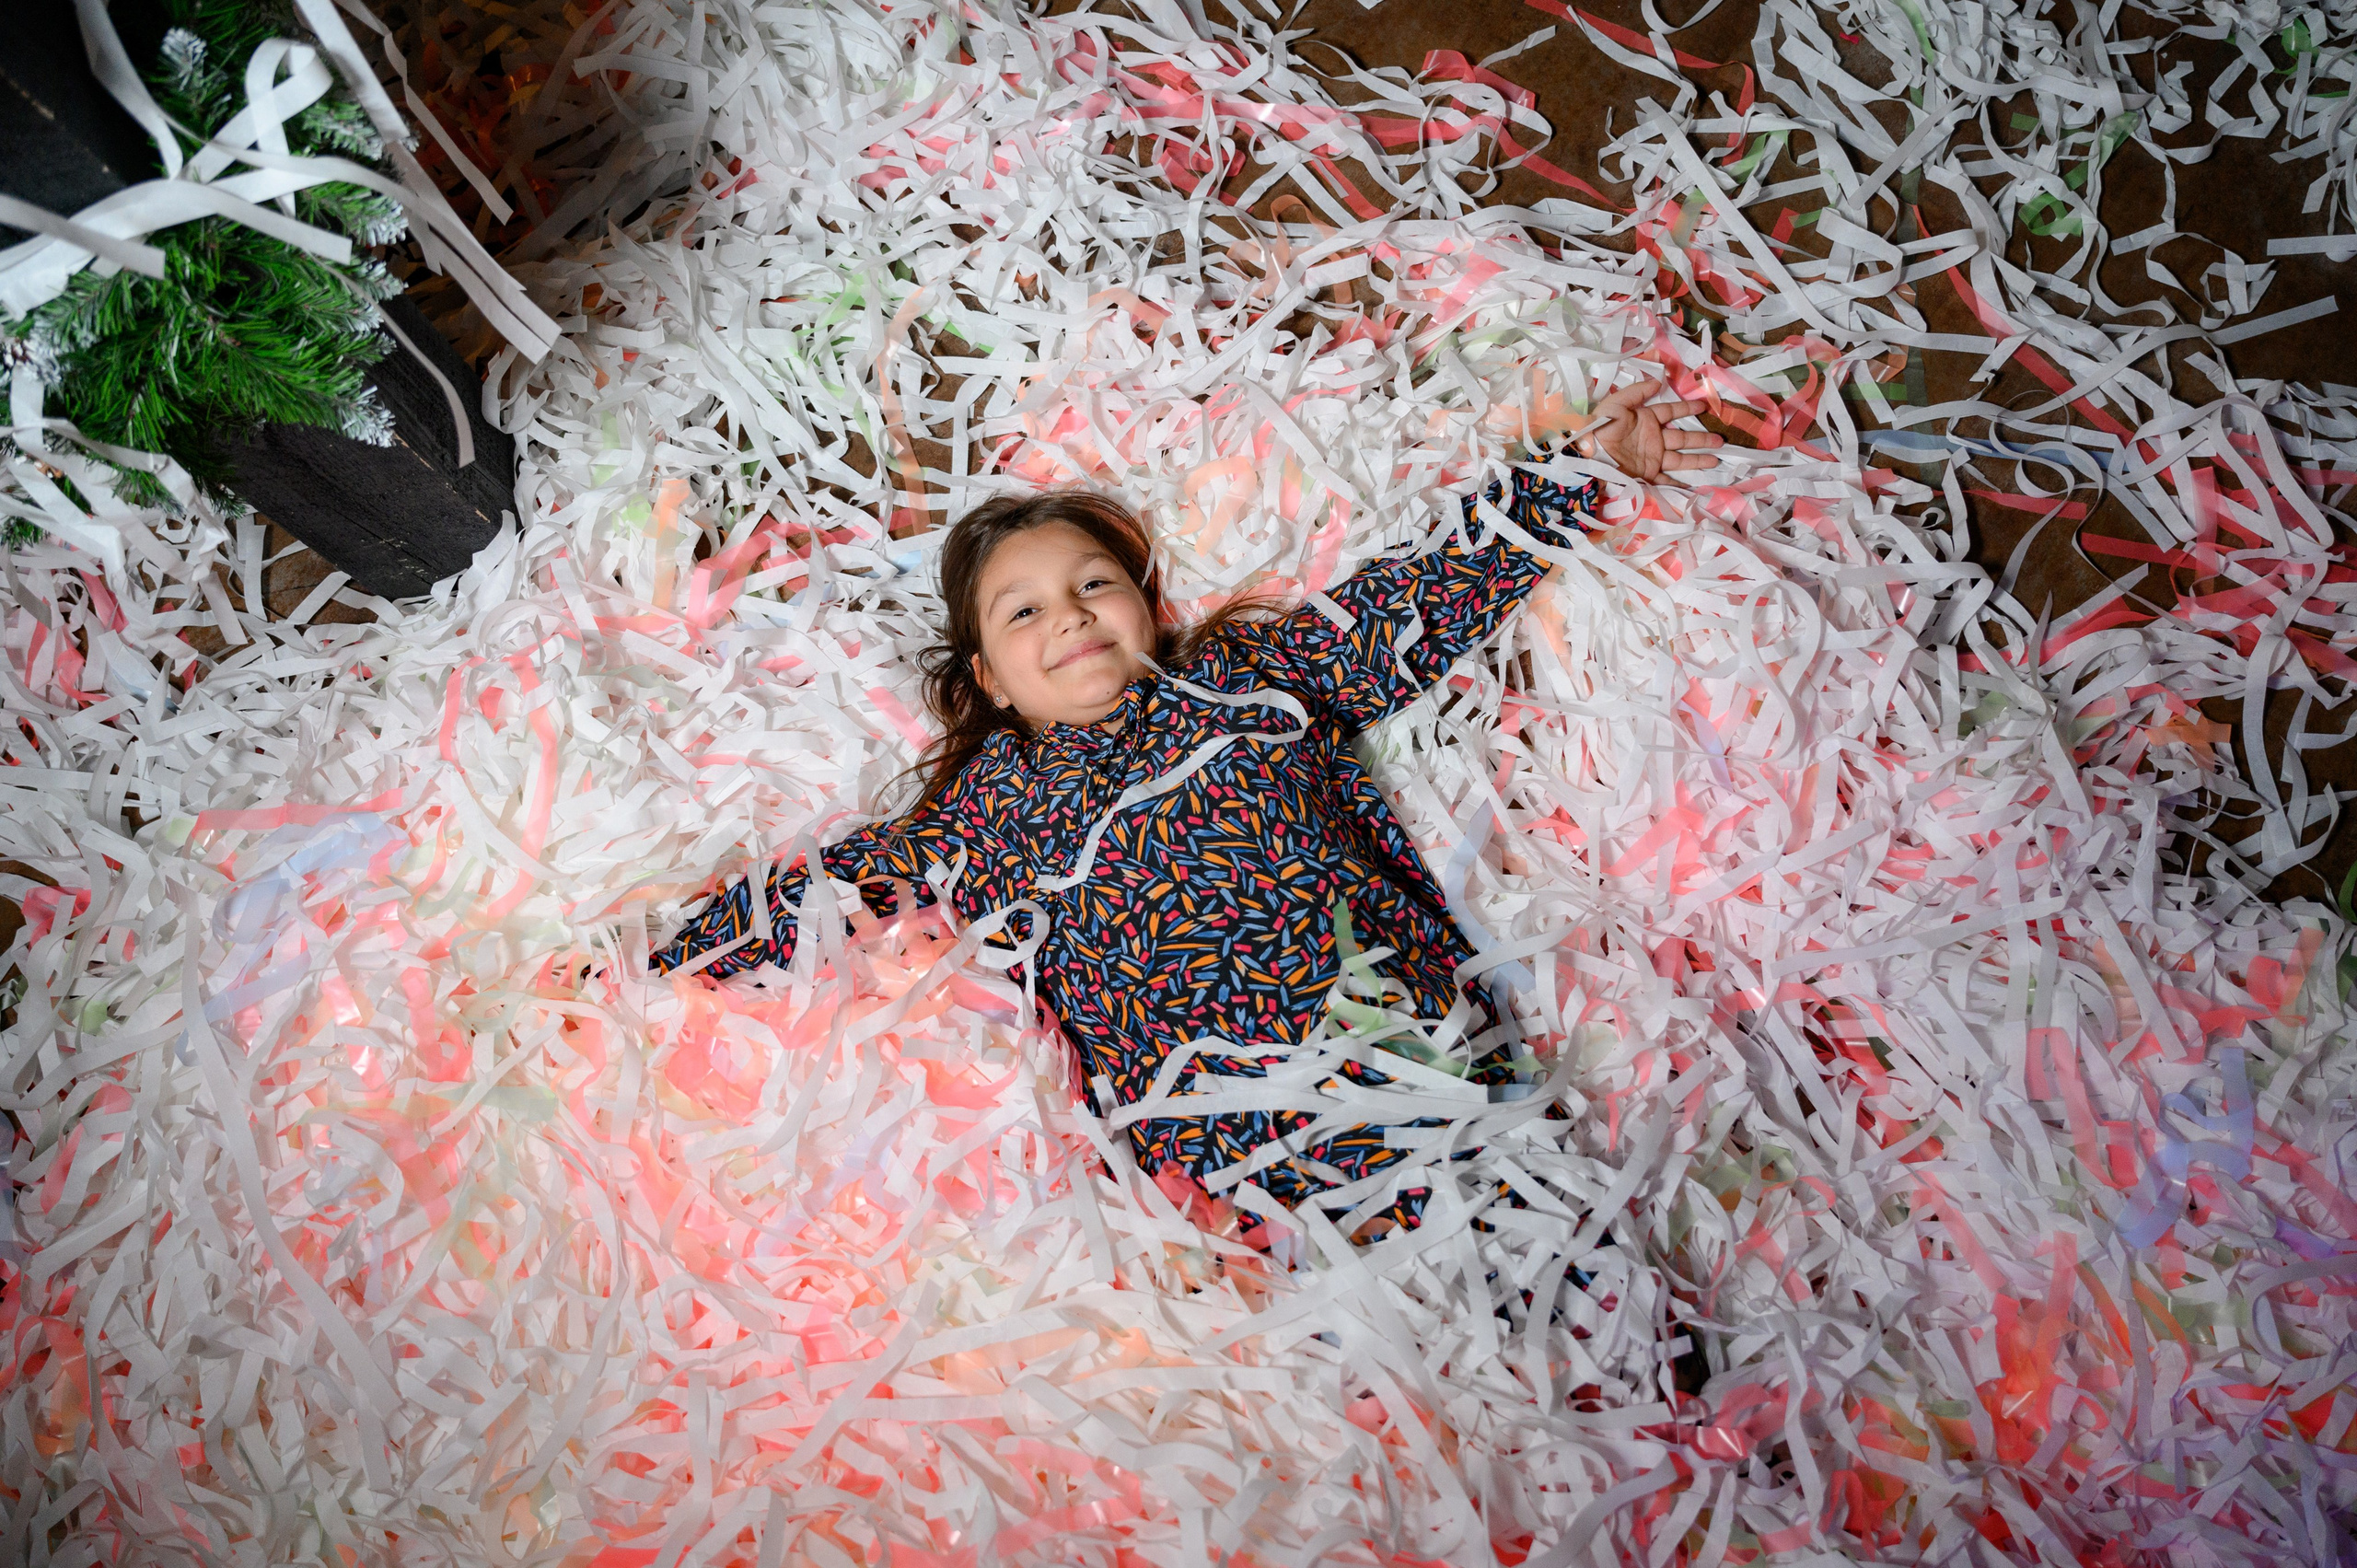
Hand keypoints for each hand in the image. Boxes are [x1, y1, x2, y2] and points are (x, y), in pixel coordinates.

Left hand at [1570, 377, 1722, 482]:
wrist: (1585, 457)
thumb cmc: (1598, 428)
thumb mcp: (1616, 404)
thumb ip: (1637, 392)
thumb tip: (1659, 381)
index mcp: (1645, 419)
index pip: (1671, 412)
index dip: (1687, 409)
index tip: (1704, 407)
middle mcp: (1651, 438)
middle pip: (1681, 438)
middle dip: (1701, 439)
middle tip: (1720, 440)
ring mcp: (1650, 457)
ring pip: (1679, 459)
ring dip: (1697, 459)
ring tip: (1716, 459)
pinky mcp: (1645, 475)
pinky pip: (1665, 481)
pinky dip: (1678, 484)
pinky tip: (1693, 486)